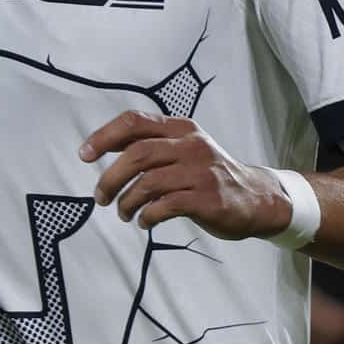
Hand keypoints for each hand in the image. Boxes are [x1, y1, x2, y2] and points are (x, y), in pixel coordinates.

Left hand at [81, 111, 291, 237]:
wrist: (258, 198)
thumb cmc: (209, 174)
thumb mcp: (183, 148)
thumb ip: (148, 144)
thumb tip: (101, 145)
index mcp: (181, 129)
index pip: (134, 122)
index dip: (103, 137)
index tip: (84, 155)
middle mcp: (191, 146)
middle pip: (136, 155)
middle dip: (110, 178)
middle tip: (100, 197)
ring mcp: (201, 172)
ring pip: (148, 183)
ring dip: (126, 201)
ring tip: (123, 213)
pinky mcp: (208, 199)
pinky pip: (165, 206)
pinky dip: (147, 216)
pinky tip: (144, 221)